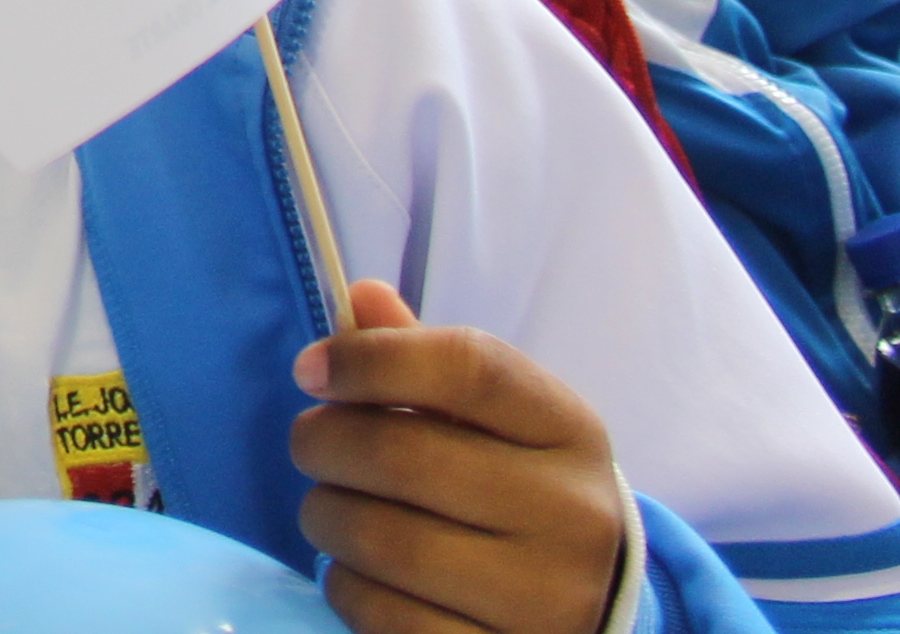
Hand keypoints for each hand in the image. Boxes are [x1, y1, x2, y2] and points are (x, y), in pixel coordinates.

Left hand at [289, 281, 635, 633]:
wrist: (591, 597)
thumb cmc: (519, 485)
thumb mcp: (496, 417)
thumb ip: (426, 359)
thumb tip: (360, 298)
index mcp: (568, 430)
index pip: (467, 367)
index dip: (370, 359)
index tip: (311, 370)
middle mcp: (572, 513)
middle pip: (405, 456)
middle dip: (323, 442)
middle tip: (308, 444)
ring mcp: (545, 597)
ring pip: (384, 540)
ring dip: (325, 516)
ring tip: (327, 508)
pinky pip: (387, 618)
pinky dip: (347, 587)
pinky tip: (355, 570)